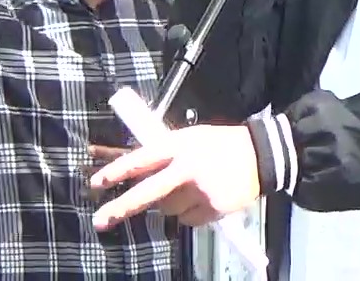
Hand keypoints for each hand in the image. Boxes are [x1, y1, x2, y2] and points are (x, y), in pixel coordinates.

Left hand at [90, 125, 260, 228]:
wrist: (261, 156)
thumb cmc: (219, 144)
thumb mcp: (190, 138)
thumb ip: (164, 152)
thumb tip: (132, 170)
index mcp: (180, 145)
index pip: (143, 158)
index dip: (118, 170)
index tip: (98, 182)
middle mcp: (188, 168)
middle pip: (149, 193)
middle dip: (122, 207)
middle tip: (100, 220)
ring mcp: (201, 191)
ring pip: (168, 209)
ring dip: (170, 204)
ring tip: (190, 188)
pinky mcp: (212, 209)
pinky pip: (187, 219)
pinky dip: (189, 213)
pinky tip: (203, 198)